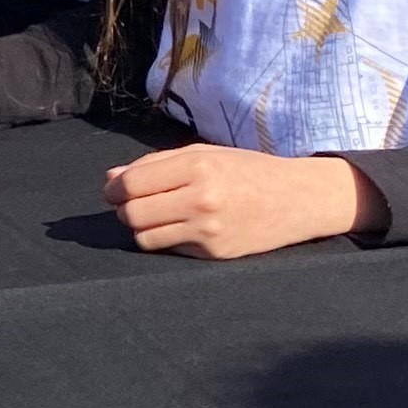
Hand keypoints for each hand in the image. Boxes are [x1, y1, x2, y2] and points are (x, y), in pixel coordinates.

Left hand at [101, 142, 374, 259]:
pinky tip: (184, 227)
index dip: (114, 189)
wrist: (297, 198)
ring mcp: (208, 230)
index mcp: (197, 165)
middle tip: (133, 204)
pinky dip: (167, 239)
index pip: (132, 183)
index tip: (113, 190)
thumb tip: (110, 178)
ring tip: (158, 216)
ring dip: (142, 228)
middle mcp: (201, 198)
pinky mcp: (213, 253)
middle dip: (125, 209)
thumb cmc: (247, 171)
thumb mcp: (205, 154)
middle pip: (133, 213)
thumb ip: (156, 164)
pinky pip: (170, 248)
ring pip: (145, 237)